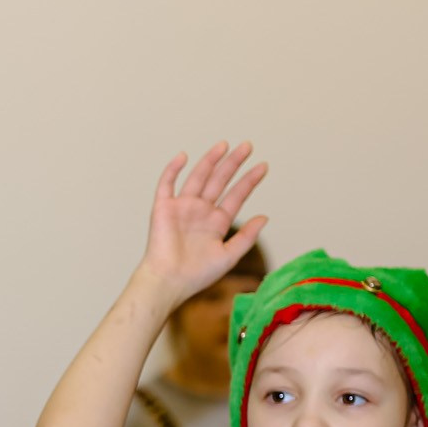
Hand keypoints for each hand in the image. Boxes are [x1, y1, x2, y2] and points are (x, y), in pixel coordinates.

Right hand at [137, 140, 269, 303]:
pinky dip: (173, 170)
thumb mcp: (228, 256)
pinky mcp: (163, 208)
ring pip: (198, 177)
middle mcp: (200, 212)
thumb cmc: (196, 275)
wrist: (168, 281)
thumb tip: (265, 217)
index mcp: (216, 223)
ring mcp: (182, 208)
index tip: (263, 166)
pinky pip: (167, 184)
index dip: (249, 181)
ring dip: (210, 160)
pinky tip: (184, 156)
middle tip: (248, 145)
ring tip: (224, 145)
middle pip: (219, 181)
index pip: (236, 196)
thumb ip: (247, 237)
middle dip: (233, 164)